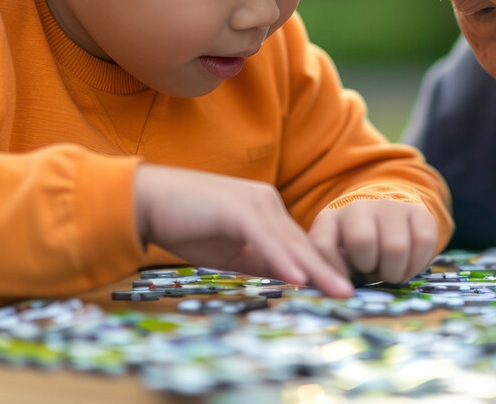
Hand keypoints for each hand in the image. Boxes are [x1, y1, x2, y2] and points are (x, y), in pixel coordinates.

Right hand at [133, 164, 352, 296]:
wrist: (146, 201)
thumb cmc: (184, 225)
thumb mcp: (229, 251)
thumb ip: (258, 261)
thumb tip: (286, 280)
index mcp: (266, 210)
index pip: (298, 244)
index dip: (319, 269)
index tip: (337, 290)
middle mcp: (267, 202)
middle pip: (302, 243)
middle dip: (327, 270)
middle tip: (349, 294)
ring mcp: (254, 203)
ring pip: (290, 242)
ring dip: (315, 269)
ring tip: (337, 291)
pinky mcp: (238, 209)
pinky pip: (266, 239)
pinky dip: (283, 260)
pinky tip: (299, 279)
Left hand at [308, 199, 439, 284]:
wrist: (389, 217)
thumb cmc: (357, 249)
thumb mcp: (337, 257)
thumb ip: (332, 272)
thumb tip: (337, 292)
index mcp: (330, 218)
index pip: (323, 244)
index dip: (334, 272)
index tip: (345, 289)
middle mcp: (358, 206)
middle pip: (362, 242)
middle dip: (370, 269)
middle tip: (374, 273)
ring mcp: (389, 206)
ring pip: (395, 247)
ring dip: (394, 272)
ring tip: (390, 271)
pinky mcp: (418, 211)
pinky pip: (423, 242)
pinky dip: (416, 265)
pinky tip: (408, 266)